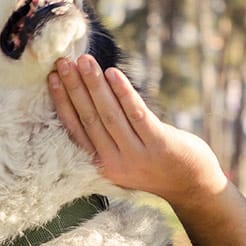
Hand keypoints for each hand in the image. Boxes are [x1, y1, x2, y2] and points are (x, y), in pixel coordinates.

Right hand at [48, 55, 228, 205]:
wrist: (193, 185)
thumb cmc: (156, 163)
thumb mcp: (125, 156)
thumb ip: (107, 135)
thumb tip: (88, 95)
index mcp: (101, 165)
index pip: (75, 129)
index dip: (62, 102)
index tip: (51, 78)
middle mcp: (115, 163)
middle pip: (89, 118)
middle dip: (74, 88)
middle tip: (63, 61)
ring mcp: (138, 155)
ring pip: (110, 114)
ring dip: (95, 85)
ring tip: (84, 60)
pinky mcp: (159, 145)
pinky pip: (137, 114)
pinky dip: (124, 93)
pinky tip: (114, 73)